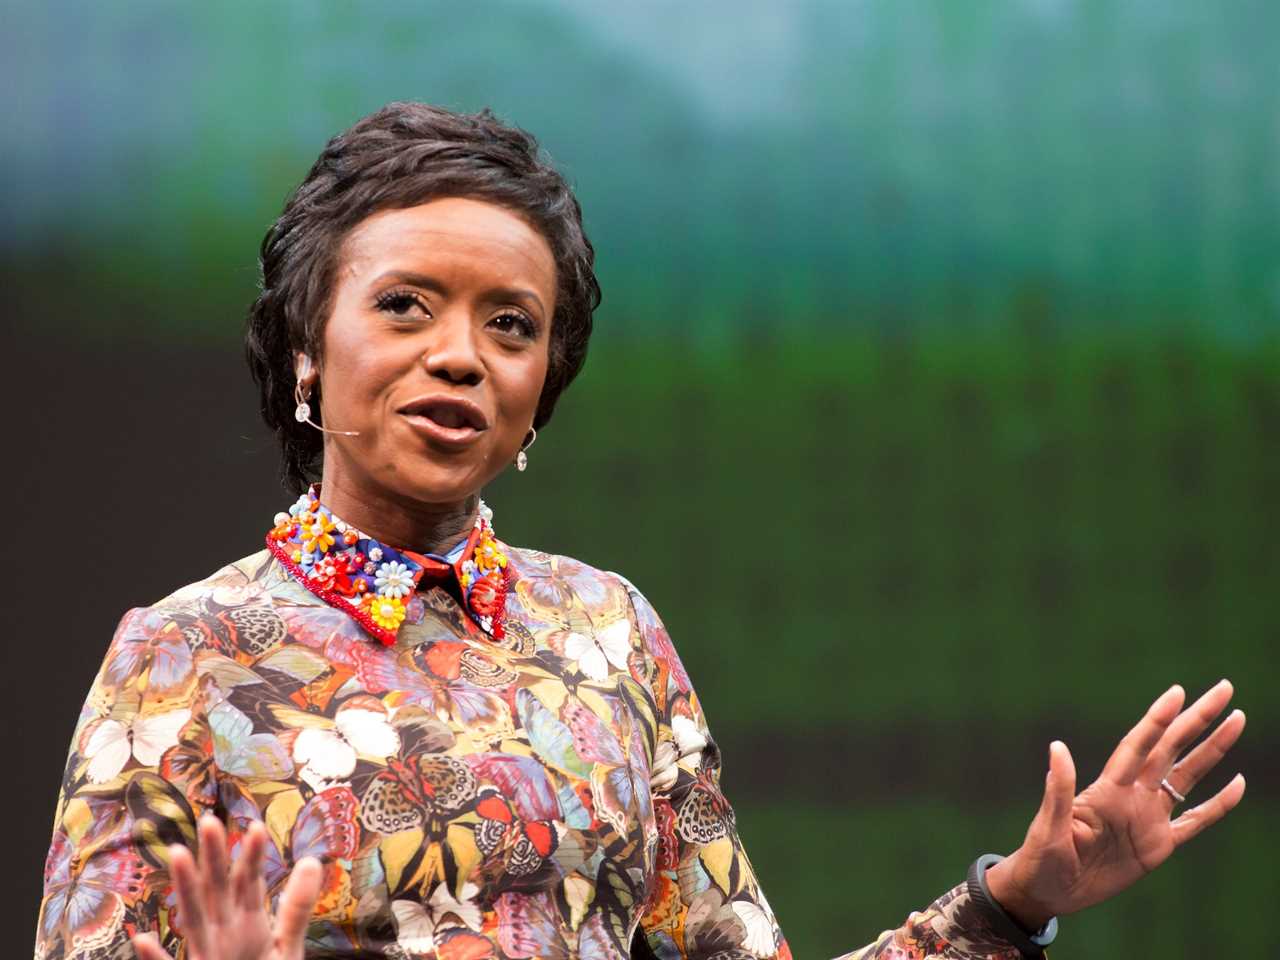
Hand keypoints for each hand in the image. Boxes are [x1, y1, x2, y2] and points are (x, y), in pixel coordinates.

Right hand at [132, 814, 322, 959]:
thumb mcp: (286, 946)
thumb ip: (296, 908)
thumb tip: (311, 860)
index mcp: (247, 924)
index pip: (248, 883)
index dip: (252, 857)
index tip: (256, 826)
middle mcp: (223, 934)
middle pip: (218, 890)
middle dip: (214, 858)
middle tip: (210, 820)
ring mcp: (207, 956)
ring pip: (194, 919)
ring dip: (186, 889)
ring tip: (179, 854)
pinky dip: (156, 959)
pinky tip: (143, 940)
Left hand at [986, 680, 1245, 928]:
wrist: (1049, 891)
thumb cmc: (1041, 857)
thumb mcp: (1048, 826)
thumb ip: (1060, 790)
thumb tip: (1057, 747)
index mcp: (1107, 790)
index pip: (1138, 746)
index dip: (1157, 720)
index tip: (1178, 692)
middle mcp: (1132, 796)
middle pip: (1171, 749)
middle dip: (1197, 720)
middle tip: (1224, 689)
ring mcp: (1148, 818)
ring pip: (1189, 776)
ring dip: (1212, 750)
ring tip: (1237, 720)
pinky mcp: (1158, 846)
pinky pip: (1195, 821)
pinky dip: (1217, 805)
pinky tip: (1237, 784)